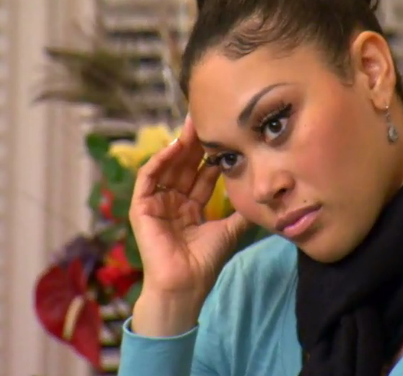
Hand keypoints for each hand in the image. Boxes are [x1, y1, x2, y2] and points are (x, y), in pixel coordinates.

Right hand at [128, 116, 249, 333]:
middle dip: (195, 144)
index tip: (225, 135)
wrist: (186, 284)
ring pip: (167, 167)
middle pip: (185, 166)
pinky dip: (159, 160)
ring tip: (192, 126)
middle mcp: (173, 202)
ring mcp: (156, 203)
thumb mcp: (228, 230)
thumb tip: (261, 194)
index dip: (213, 156)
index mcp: (191, 207)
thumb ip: (240, 212)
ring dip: (178, 146)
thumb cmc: (205, 262)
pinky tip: (174, 146)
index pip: (202, 175)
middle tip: (206, 119)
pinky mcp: (141, 207)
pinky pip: (148, 177)